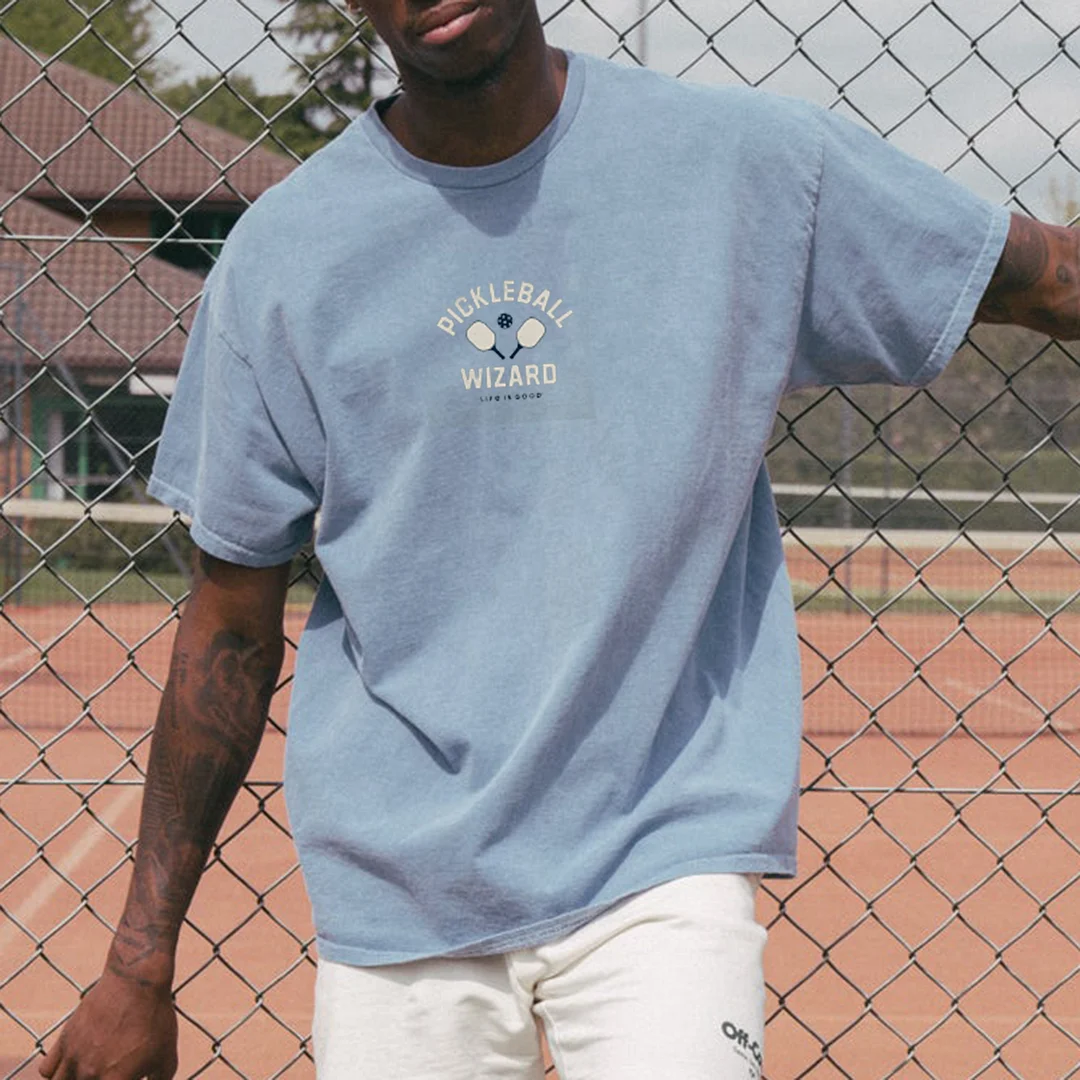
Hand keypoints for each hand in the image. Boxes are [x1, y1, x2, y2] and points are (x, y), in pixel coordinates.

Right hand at [39, 969, 177, 1079]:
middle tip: (105, 1076)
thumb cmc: (155, 1017)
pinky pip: (48, 1069)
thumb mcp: (167, 1054)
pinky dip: (56, 1073)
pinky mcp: (65, 1039)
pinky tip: (71, 1068)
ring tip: (86, 1076)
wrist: (137, 980)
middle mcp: (89, 1073)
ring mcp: (73, 1056)